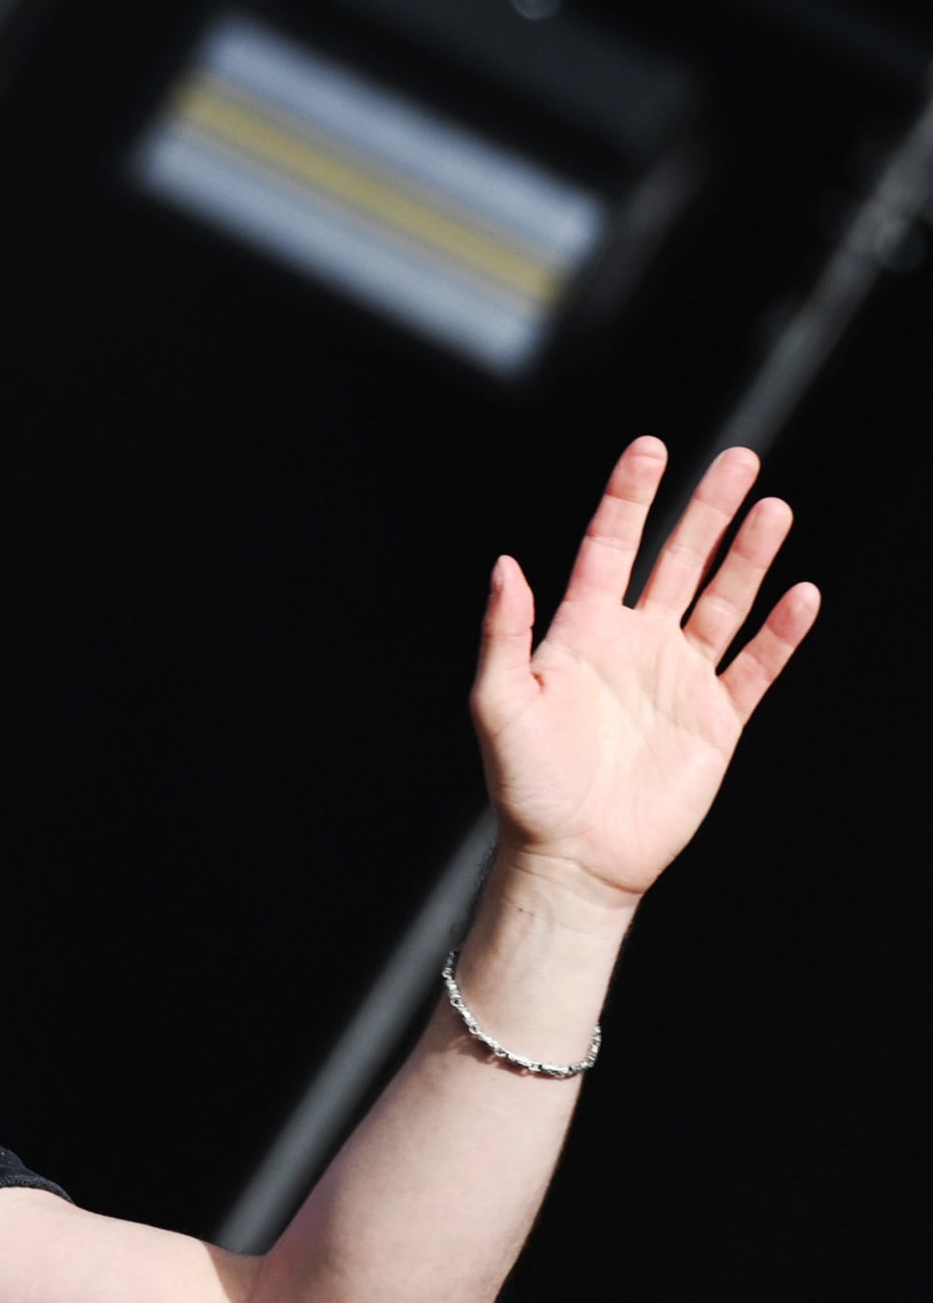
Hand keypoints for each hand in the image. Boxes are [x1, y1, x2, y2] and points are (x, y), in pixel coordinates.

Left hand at [472, 438, 818, 908]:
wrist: (572, 855)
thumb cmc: (525, 784)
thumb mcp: (499, 703)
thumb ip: (504, 633)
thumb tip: (505, 564)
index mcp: (579, 632)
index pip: (609, 547)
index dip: (631, 498)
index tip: (653, 447)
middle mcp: (634, 645)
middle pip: (678, 561)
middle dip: (708, 511)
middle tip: (740, 459)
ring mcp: (678, 680)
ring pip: (722, 603)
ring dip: (750, 558)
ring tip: (776, 509)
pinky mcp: (715, 721)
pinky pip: (754, 667)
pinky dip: (780, 633)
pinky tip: (802, 594)